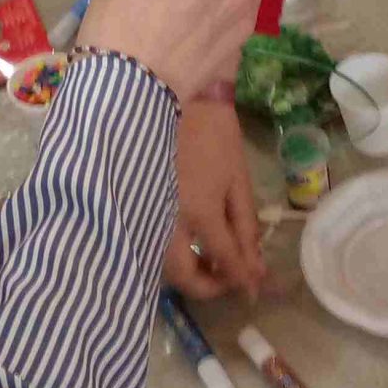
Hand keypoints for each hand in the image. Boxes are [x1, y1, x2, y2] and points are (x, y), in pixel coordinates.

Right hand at [163, 97, 263, 297]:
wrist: (170, 97)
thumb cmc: (213, 134)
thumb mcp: (237, 180)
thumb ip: (246, 228)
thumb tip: (255, 270)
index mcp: (200, 213)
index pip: (225, 263)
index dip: (242, 280)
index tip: (252, 290)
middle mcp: (167, 223)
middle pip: (184, 279)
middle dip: (209, 287)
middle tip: (227, 277)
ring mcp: (146, 217)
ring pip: (162, 267)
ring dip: (188, 273)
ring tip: (209, 259)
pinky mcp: (133, 209)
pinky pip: (150, 246)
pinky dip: (170, 255)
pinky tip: (186, 245)